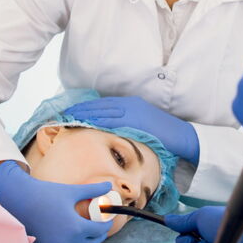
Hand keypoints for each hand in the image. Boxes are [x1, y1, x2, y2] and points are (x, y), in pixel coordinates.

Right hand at [0, 161, 111, 242]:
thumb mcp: (72, 191)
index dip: (106, 224)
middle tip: (100, 225)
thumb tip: (109, 186)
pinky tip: (71, 235)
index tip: (107, 218)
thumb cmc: (46, 194)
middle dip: (98, 234)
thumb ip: (93, 190)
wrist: (19, 201)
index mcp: (76, 228)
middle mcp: (67, 242)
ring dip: (85, 241)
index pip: (99, 230)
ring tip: (86, 229)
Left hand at [63, 96, 199, 162]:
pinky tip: (83, 125)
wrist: (183, 138)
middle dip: (77, 110)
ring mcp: (131, 110)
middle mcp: (129, 104)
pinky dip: (94, 120)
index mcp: (130, 104)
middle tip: (60, 116)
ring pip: (100, 110)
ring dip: (82, 114)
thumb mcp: (142, 126)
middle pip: (97, 106)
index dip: (83, 108)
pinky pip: (110, 119)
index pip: (101, 105)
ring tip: (66, 120)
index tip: (68, 113)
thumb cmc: (163, 136)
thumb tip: (107, 132)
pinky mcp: (135, 119)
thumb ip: (126, 125)